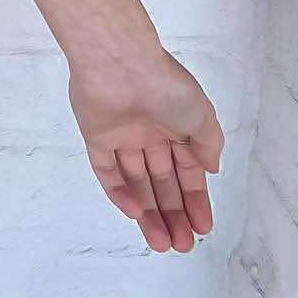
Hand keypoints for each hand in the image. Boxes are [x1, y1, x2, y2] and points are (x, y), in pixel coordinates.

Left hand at [67, 41, 222, 252]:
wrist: (120, 62)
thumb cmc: (164, 84)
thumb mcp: (201, 114)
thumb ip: (208, 144)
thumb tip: (211, 168)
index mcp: (175, 125)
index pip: (187, 171)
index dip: (195, 200)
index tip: (203, 227)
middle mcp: (149, 131)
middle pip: (161, 181)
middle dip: (173, 213)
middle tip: (182, 244)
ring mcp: (121, 134)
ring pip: (135, 181)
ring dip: (148, 212)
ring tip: (162, 242)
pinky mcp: (95, 135)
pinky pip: (106, 169)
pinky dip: (119, 192)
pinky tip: (135, 212)